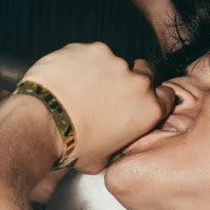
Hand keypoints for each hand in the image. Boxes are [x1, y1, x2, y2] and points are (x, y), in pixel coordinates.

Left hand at [21, 44, 173, 172]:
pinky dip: (80, 62)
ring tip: (79, 89)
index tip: (140, 100)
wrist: (44, 124)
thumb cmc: (72, 145)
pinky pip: (89, 53)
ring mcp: (114, 62)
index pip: (165, 95)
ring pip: (113, 62)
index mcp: (148, 110)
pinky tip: (68, 78)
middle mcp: (137, 83)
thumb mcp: (104, 160)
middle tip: (106, 93)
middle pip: (143, 73)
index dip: (153, 97)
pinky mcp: (91, 49)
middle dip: (128, 81)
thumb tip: (115, 146)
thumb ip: (120, 145)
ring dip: (101, 72)